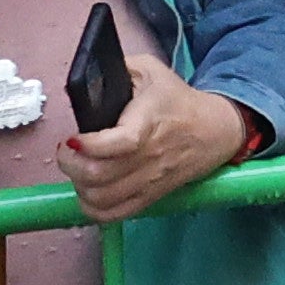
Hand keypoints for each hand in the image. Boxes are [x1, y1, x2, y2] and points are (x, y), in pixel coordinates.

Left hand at [62, 65, 252, 221]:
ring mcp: (151, 180)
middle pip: (100, 176)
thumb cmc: (176, 99)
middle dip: (71, 164)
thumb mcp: (149, 70)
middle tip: (68, 150)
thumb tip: (84, 78)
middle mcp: (151, 156)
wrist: (215, 130)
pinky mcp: (151, 196)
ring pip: (102, 199)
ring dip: (79, 186)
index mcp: (150, 121)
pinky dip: (94, 209)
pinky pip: (115, 214)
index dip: (90, 145)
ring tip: (78, 168)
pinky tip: (89, 191)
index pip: (121, 142)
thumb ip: (116, 69)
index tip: (73, 138)